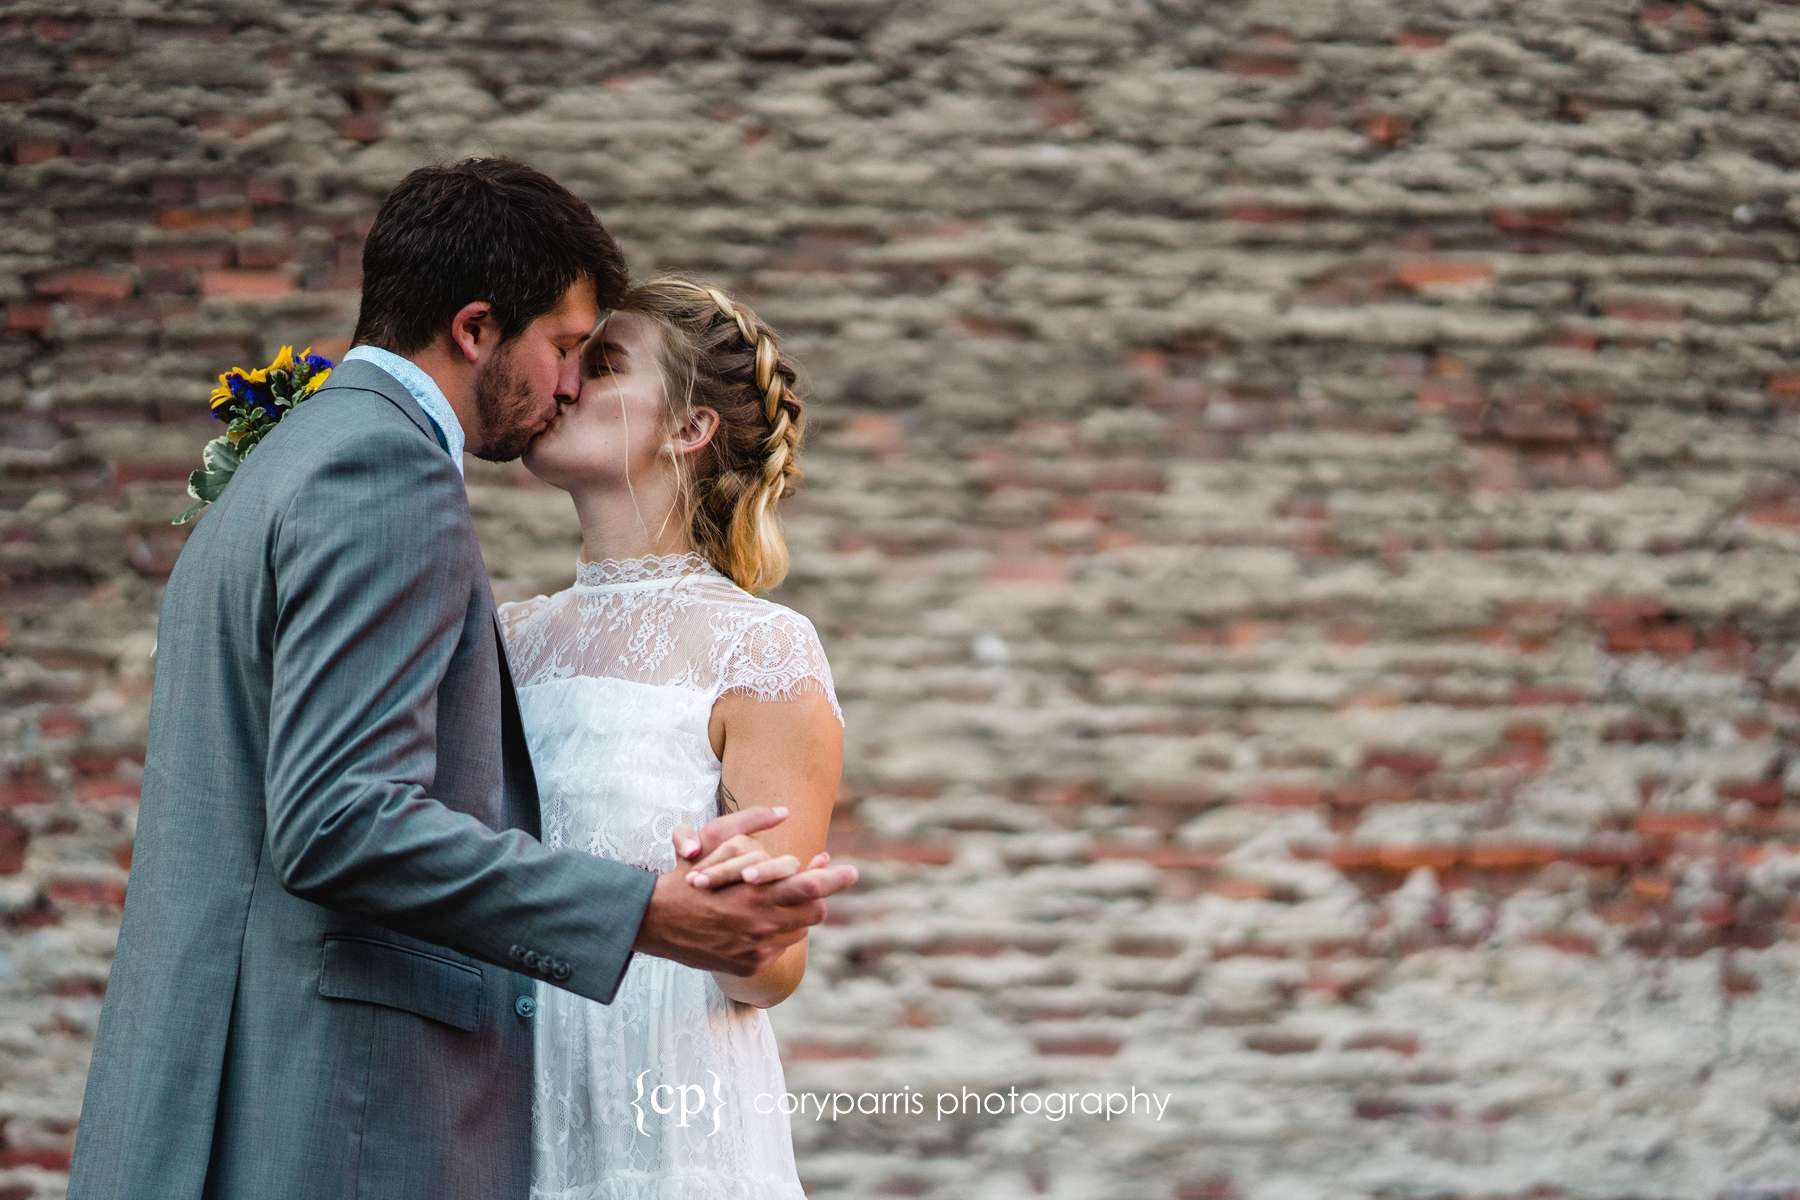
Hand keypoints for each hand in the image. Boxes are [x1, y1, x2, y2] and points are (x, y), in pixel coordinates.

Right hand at [635, 813, 858, 974]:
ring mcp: (757, 948)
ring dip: (795, 916)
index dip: (833, 879)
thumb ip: (749, 822)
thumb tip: (783, 812)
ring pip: (797, 931)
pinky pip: (777, 949)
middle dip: (817, 897)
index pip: (812, 889)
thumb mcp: (714, 840)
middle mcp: (762, 923)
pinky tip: (758, 922)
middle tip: (816, 884)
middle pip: (814, 913)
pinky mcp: (748, 966)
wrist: (655, 921)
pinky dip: (773, 934)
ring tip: (780, 901)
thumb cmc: (687, 875)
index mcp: (758, 891)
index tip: (851, 871)